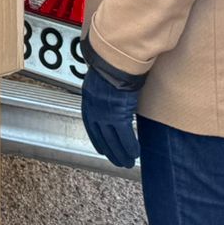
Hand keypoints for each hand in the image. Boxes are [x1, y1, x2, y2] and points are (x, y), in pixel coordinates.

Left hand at [81, 52, 144, 168]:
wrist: (113, 61)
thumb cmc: (110, 66)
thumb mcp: (101, 81)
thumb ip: (104, 93)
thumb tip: (111, 99)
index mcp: (88, 100)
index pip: (91, 126)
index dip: (97, 139)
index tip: (101, 149)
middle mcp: (94, 109)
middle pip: (102, 136)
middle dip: (110, 151)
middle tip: (118, 161)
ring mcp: (105, 114)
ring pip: (113, 140)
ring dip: (121, 154)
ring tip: (127, 163)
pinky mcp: (117, 115)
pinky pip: (124, 136)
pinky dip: (130, 146)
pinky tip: (135, 154)